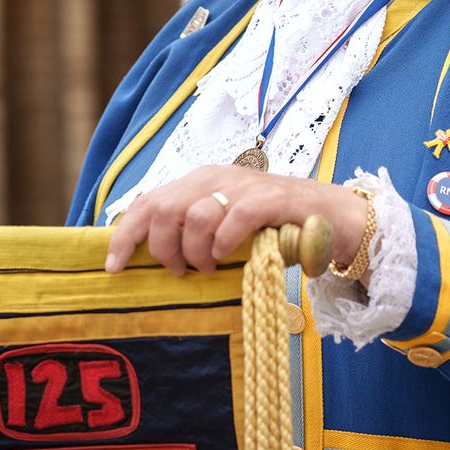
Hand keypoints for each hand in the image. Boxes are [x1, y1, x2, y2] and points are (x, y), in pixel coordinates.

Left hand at [104, 165, 367, 278]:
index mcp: (200, 182)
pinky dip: (225, 241)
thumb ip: (193, 236)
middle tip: (180, 272)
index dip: (126, 234)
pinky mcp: (275, 199)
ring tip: (209, 268)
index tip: (114, 267)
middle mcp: (218, 177)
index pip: (148, 201)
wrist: (335, 219)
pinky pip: (237, 216)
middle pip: (164, 207)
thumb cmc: (276, 230)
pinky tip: (227, 257)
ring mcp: (246, 186)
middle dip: (163, 247)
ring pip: (196, 215)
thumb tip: (153, 263)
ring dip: (195, 251)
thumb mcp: (226, 231)